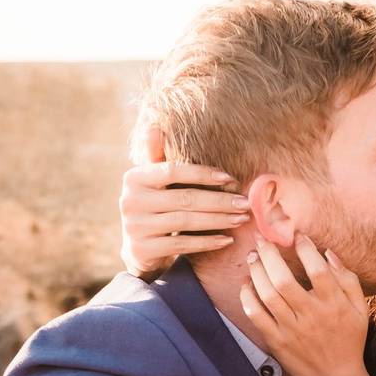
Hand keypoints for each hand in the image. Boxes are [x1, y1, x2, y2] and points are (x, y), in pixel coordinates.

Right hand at [119, 161, 250, 278]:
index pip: (173, 170)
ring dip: (219, 220)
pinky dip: (208, 242)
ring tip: (241, 219)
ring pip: (186, 221)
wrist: (139, 247)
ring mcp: (135, 226)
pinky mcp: (143, 249)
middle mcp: (131, 200)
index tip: (231, 178)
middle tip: (245, 203)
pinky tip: (227, 239)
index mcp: (134, 178)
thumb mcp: (153, 182)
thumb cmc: (155, 206)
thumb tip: (154, 126)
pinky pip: (183, 245)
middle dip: (219, 201)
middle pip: (184, 198)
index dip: (203, 174)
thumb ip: (157, 157)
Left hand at [240, 233, 368, 375]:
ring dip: (257, 272)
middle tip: (262, 239)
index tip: (296, 235)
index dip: (305, 248)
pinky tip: (246, 284)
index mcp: (333, 304)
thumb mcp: (360, 308)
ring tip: (253, 257)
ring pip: (267, 295)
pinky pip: (256, 316)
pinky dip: (247, 297)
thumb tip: (328, 253)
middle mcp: (311, 315)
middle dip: (270, 255)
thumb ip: (348, 278)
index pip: (317, 270)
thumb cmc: (349, 338)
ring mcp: (291, 330)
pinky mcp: (276, 341)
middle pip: (284, 280)